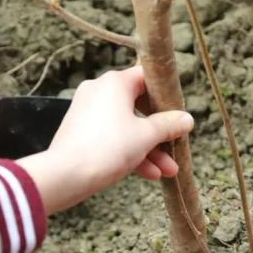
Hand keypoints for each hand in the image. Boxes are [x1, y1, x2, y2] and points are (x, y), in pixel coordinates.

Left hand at [17, 66, 193, 214]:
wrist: (65, 175)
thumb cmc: (108, 149)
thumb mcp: (146, 137)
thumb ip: (168, 126)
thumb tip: (187, 119)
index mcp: (114, 83)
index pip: (146, 77)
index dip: (165, 94)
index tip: (178, 112)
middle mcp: (99, 91)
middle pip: (139, 107)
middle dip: (160, 133)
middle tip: (176, 147)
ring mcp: (88, 112)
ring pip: (126, 126)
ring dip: (149, 149)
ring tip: (168, 171)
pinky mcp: (81, 132)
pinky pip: (112, 137)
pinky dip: (129, 152)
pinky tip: (149, 174)